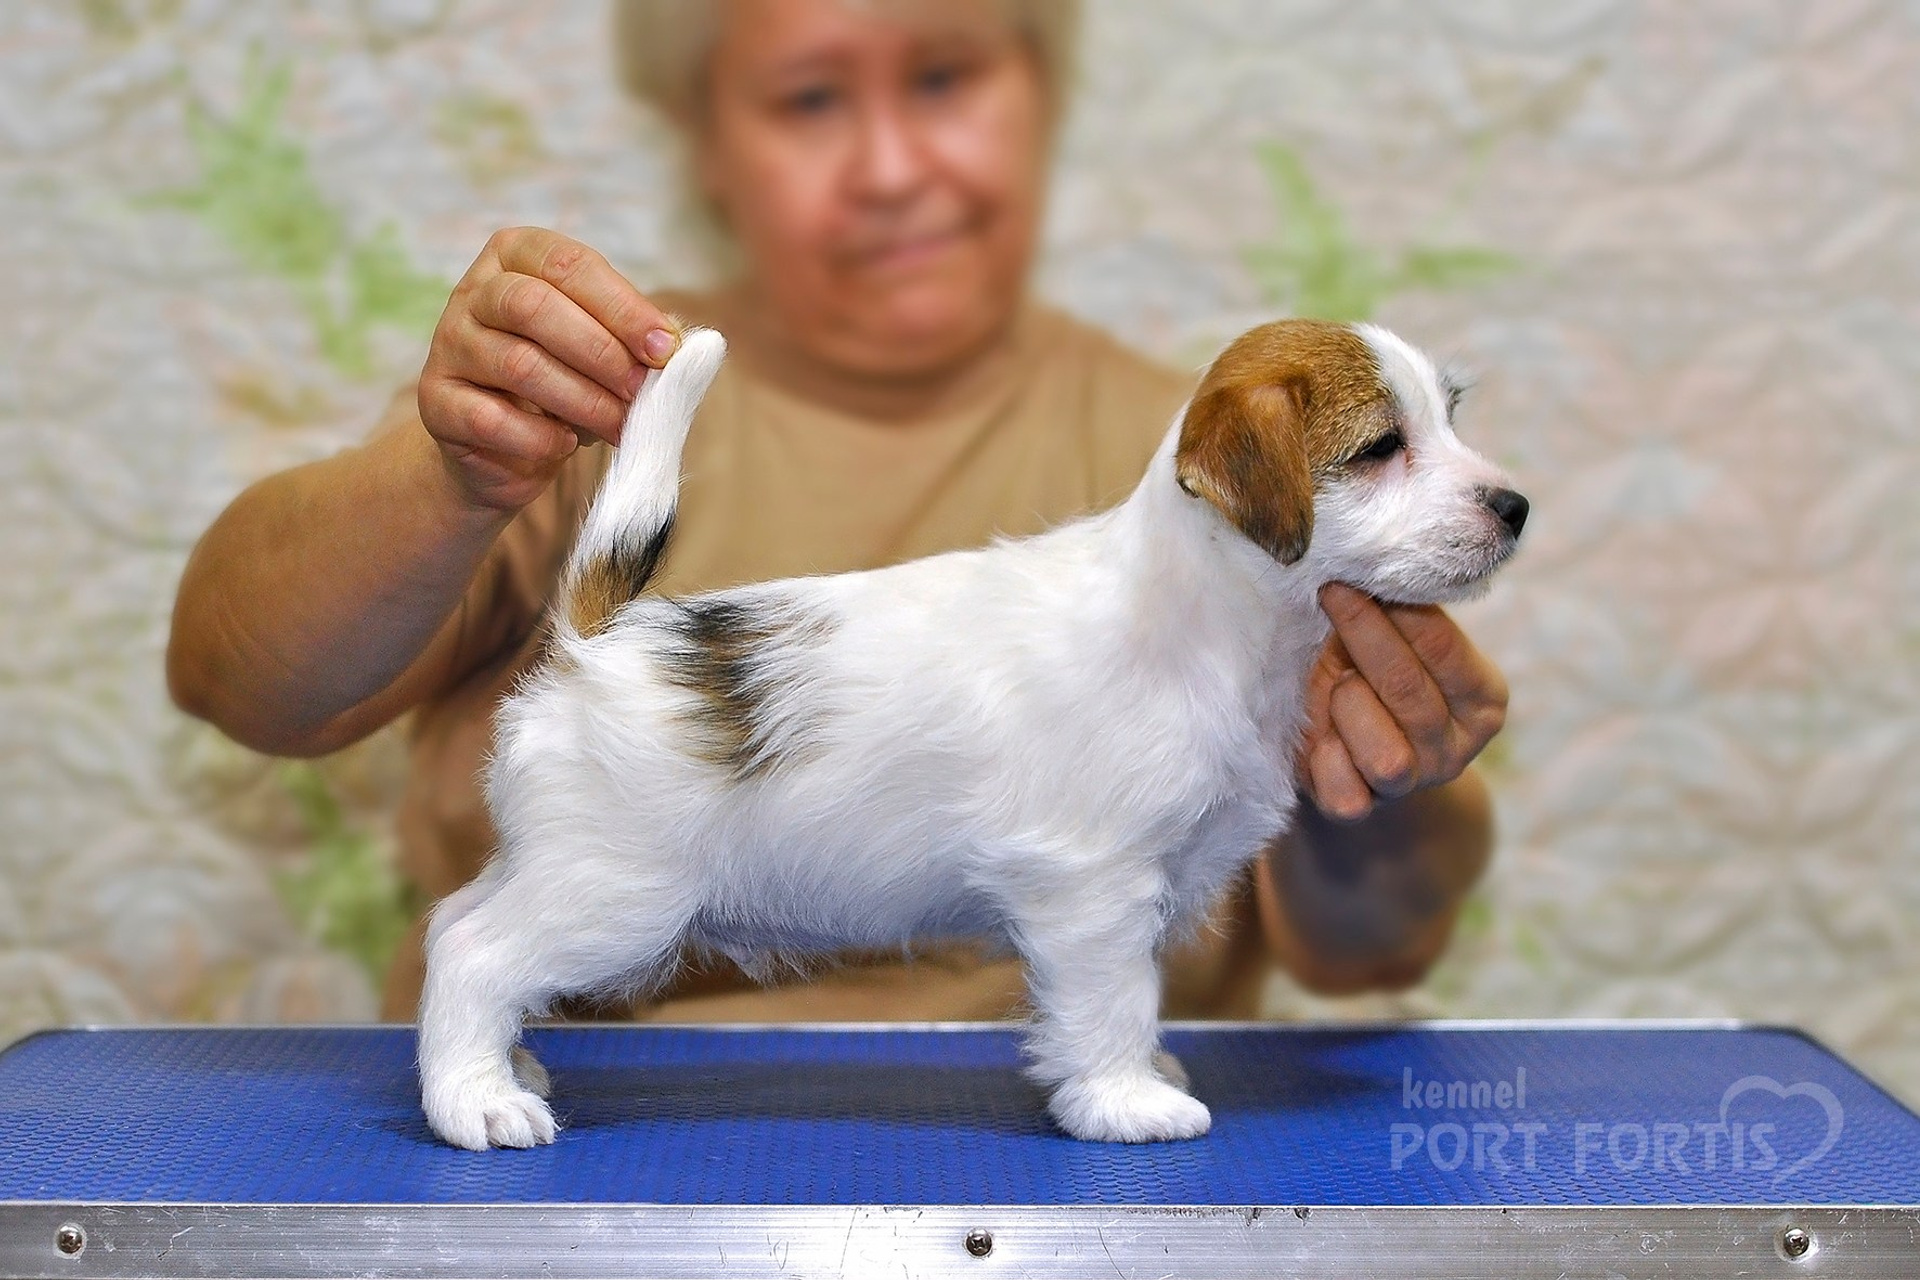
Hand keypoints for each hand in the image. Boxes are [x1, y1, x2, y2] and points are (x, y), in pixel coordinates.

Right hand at [417, 227, 681, 513]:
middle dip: (601, 352)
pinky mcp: (435, 401)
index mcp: (516, 255)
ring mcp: (448, 344)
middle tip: (640, 392)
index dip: (622, 307)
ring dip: (582, 400)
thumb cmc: (562, 383)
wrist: (500, 447)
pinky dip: (538, 437)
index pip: (568, 263)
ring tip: (618, 424)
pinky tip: (564, 445)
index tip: (665, 348)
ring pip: (518, 364)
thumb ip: (634, 340)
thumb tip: (680, 347)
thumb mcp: (602, 349)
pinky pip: (490, 419)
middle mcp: (474, 291)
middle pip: (534, 306)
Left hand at [1296, 583, 1507, 821]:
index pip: (1441, 646)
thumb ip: (1401, 609)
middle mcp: (1454, 749)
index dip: (1394, 608)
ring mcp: (1411, 783)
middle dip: (1363, 635)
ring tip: (1335, 683)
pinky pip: (1346, 795)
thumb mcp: (1396, 639)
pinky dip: (1324, 761)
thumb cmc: (1370, 670)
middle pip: (1408, 690)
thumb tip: (1374, 551)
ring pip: (1385, 755)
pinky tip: (1318, 735)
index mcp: (1482, 701)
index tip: (1352, 572)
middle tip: (1331, 594)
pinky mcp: (1362, 807)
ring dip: (1348, 706)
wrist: (1347, 750)